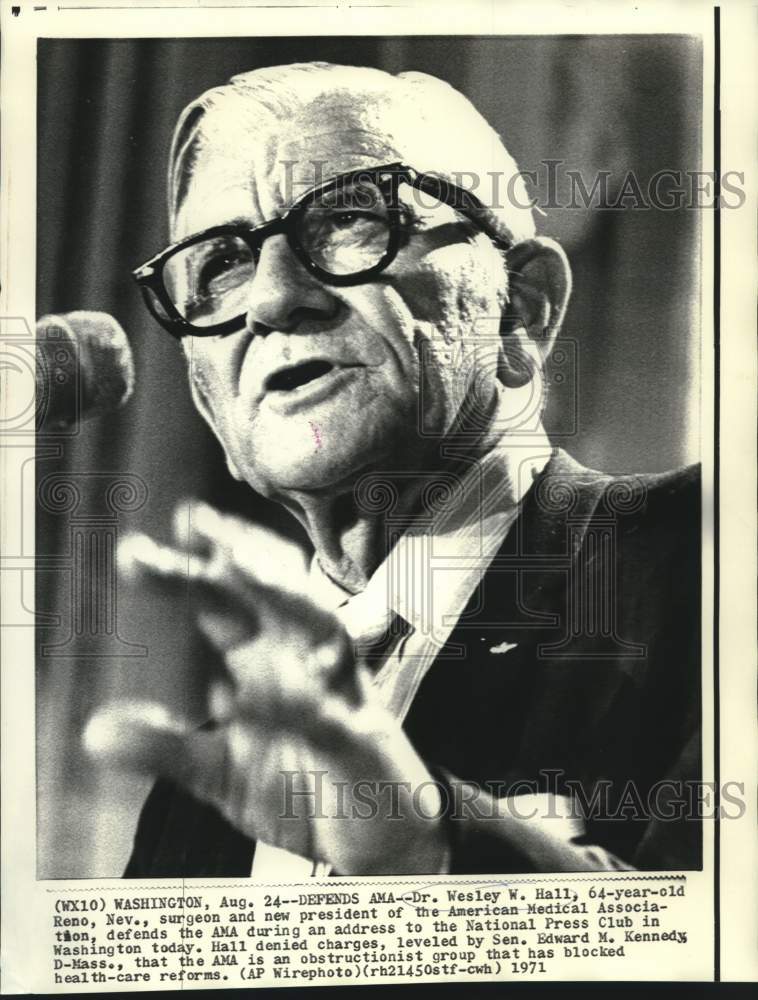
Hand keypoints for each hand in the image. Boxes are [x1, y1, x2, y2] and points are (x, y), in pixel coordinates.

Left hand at [85, 502, 446, 874]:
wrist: (375, 837)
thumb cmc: (301, 784)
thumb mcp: (218, 771)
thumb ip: (164, 746)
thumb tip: (95, 732)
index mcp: (264, 659)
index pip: (223, 602)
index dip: (185, 571)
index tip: (134, 550)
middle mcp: (302, 662)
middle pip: (270, 593)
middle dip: (234, 555)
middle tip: (190, 523)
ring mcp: (338, 694)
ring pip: (318, 626)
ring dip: (279, 593)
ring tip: (235, 568)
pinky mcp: (361, 743)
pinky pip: (328, 717)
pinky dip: (294, 706)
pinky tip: (247, 700)